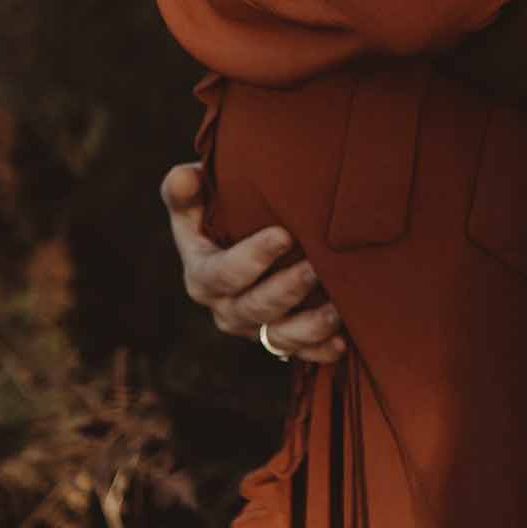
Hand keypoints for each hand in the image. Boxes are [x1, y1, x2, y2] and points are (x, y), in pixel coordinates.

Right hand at [161, 162, 344, 363]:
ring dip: (306, 328)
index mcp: (203, 275)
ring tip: (335, 310)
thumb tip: (185, 176)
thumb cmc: (219, 208)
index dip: (252, 258)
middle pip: (253, 308)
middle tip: (315, 268)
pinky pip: (298, 352)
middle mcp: (226, 307)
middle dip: (285, 290)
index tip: (284, 234)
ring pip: (277, 338)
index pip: (222, 273)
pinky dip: (319, 350)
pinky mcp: (278, 337)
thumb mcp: (197, 197)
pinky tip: (341, 343)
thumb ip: (185, 189)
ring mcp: (254, 327)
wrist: (242, 236)